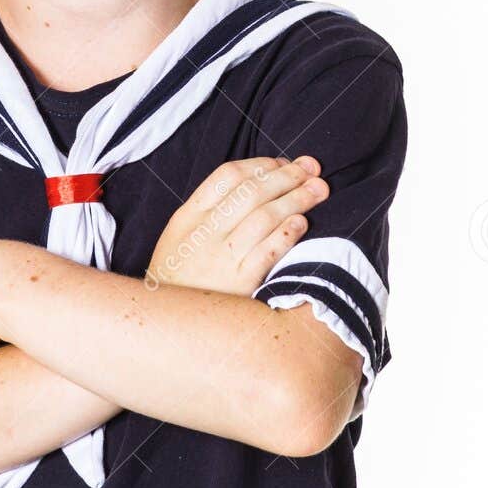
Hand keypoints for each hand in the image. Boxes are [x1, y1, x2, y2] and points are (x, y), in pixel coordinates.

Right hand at [146, 156, 328, 295]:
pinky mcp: (239, 285)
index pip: (228, 176)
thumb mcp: (179, 237)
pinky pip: (267, 252)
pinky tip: (302, 223)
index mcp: (188, 216)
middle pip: (252, 192)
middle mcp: (204, 234)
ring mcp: (221, 259)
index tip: (282, 163)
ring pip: (264, 217)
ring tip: (318, 190)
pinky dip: (287, 233)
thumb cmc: (178, 277)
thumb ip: (209, 210)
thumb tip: (256, 181)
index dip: (261, 165)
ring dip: (296, 199)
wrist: (168, 325)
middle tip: (312, 168)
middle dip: (287, 176)